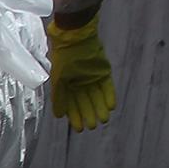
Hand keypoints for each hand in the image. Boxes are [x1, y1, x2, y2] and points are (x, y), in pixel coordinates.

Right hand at [47, 12, 115, 131]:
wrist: (76, 39)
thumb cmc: (64, 58)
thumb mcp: (58, 79)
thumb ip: (58, 98)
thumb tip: (58, 115)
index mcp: (65, 85)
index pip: (71, 104)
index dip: (74, 116)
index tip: (78, 128)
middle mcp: (78, 83)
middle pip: (84, 102)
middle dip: (88, 115)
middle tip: (91, 127)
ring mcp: (91, 78)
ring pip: (96, 97)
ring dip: (99, 108)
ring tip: (102, 121)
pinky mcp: (103, 72)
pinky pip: (107, 88)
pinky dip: (109, 97)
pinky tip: (110, 107)